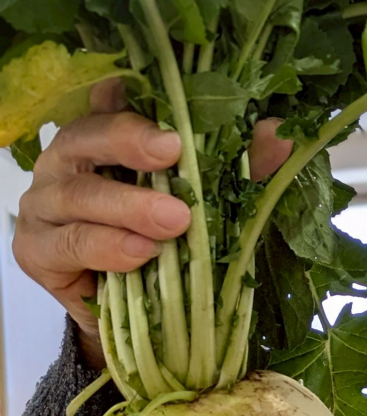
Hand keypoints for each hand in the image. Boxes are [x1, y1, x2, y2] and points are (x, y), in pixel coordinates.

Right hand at [12, 80, 292, 368]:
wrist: (132, 319)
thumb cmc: (163, 246)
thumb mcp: (203, 204)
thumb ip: (234, 168)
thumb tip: (281, 138)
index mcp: (105, 135)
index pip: (111, 99)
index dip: (135, 96)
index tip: (169, 106)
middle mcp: (69, 160)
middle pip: (86, 136)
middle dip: (129, 141)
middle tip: (172, 153)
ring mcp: (46, 203)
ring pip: (78, 194)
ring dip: (126, 206)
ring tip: (171, 222)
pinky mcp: (36, 250)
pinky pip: (69, 243)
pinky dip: (106, 247)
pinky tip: (139, 255)